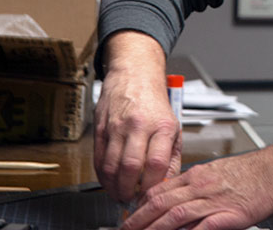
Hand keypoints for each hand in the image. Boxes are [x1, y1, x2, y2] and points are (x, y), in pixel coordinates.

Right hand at [94, 32, 181, 202]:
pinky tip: (109, 181)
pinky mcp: (101, 128)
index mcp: (163, 126)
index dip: (153, 185)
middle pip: (131, 167)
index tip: (151, 194)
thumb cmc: (155, 101)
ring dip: (114, 187)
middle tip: (132, 199)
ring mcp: (118, 127)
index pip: (158, 163)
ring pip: (111, 166)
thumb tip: (167, 182)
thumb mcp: (174, 125)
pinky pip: (98, 159)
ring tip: (120, 194)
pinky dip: (103, 175)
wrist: (134, 73)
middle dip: (130, 191)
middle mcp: (140, 126)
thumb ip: (172, 156)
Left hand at [120, 149, 272, 229]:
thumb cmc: (253, 173)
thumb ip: (197, 185)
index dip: (141, 206)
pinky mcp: (229, 214)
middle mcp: (200, 187)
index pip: (160, 190)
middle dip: (139, 220)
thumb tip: (178, 197)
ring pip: (175, 215)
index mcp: (197, 176)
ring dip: (154, 229)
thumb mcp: (217, 172)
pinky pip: (202, 226)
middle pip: (161, 203)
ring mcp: (214, 201)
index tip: (130, 216)